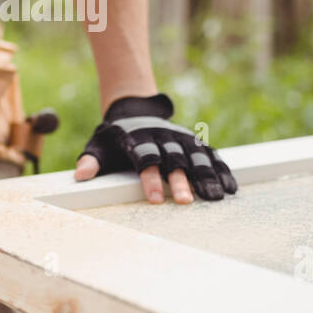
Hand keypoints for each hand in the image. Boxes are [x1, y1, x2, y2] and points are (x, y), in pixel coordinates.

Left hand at [74, 93, 237, 203]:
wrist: (135, 110)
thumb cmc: (114, 137)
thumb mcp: (99, 145)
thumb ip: (92, 160)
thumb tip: (81, 175)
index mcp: (138, 139)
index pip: (145, 159)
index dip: (149, 179)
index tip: (153, 199)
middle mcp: (163, 137)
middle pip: (174, 159)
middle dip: (180, 180)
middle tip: (185, 202)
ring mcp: (181, 138)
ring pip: (197, 156)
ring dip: (207, 176)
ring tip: (215, 198)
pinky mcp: (195, 141)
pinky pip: (211, 155)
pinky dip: (222, 170)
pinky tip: (231, 188)